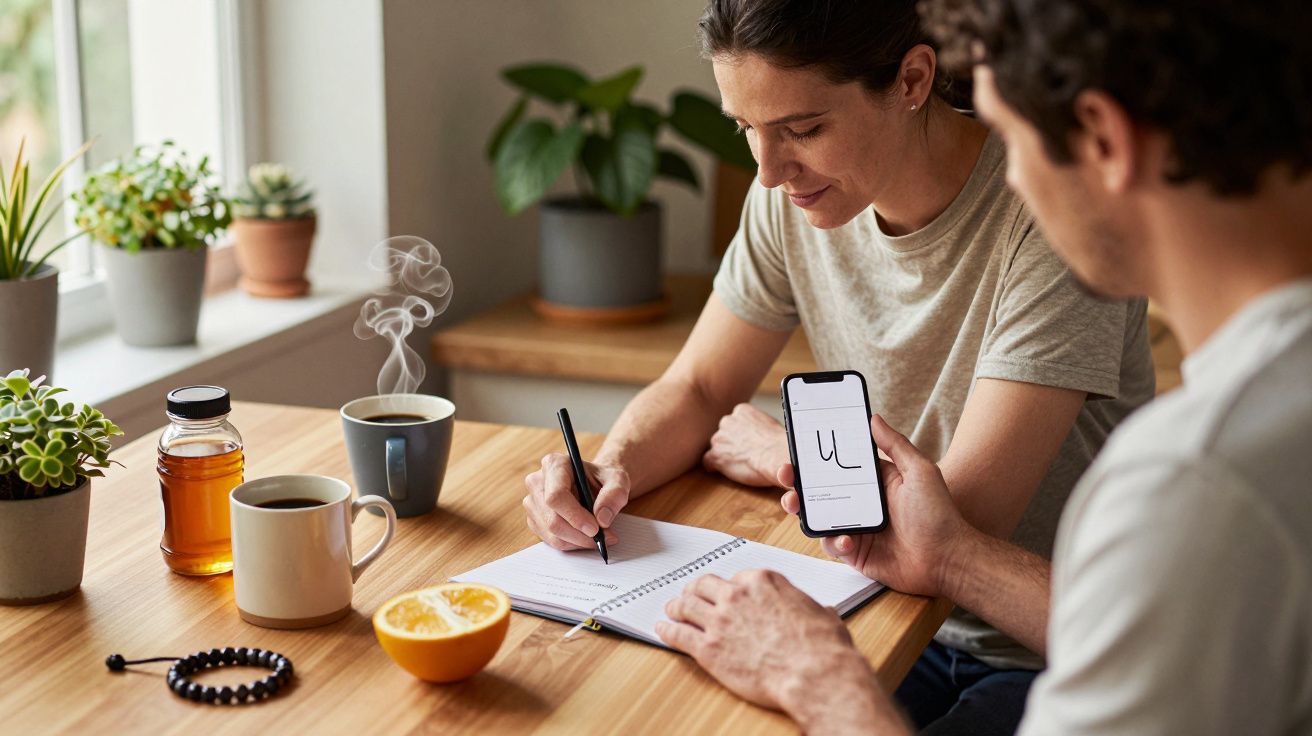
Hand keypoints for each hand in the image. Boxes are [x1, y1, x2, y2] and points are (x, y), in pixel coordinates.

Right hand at [523, 453, 625, 550]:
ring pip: (551, 533)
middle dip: (580, 535)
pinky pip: (550, 540)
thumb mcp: (618, 480)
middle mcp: (537, 481)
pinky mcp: (534, 519)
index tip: (595, 529)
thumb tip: (602, 519)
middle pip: (552, 519)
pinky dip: (571, 544)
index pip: (556, 496)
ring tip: (600, 537)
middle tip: (604, 538)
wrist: (594, 484)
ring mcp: (532, 502)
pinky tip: (585, 536)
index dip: (575, 516)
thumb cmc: (603, 479)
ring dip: (578, 541)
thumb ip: (614, 495)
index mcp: (554, 464)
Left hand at [656, 570, 876, 716]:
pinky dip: (667, 630)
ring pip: (686, 605)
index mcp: (762, 581)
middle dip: (696, 590)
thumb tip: (820, 612)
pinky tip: (663, 629)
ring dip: (677, 606)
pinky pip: (678, 634)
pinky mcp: (708, 648)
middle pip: (704, 585)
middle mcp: (737, 595)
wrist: (813, 673)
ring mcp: (719, 621)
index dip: (730, 588)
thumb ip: (811, 609)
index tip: (726, 594)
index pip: (736, 577)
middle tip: (690, 595)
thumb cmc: (822, 647)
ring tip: (672, 609)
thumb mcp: (821, 615)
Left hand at [702, 403, 789, 487]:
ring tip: (738, 463)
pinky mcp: (716, 455)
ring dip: (724, 454)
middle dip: (731, 442)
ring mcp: (719, 438)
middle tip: (743, 453)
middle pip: (724, 433)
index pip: (734, 422)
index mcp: (741, 410)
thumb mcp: (769, 424)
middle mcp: (727, 421)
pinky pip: (707, 461)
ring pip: (716, 447)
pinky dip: (713, 466)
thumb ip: (756, 426)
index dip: (739, 434)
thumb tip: (757, 434)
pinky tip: (720, 470)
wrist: (776, 456)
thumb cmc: (780, 443)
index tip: (746, 442)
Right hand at [778, 415, 970, 597]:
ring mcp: (856, 529)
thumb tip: (874, 418)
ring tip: (795, 503)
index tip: (797, 450)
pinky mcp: (855, 553)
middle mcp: (860, 504)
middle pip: (819, 491)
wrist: (948, 559)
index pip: (837, 466)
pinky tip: (846, 539)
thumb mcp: (919, 470)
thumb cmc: (939, 514)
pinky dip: (833, 541)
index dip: (816, 458)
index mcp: (873, 482)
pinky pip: (832, 546)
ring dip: (803, 510)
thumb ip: (894, 444)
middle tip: (787, 477)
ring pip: (818, 517)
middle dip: (797, 483)